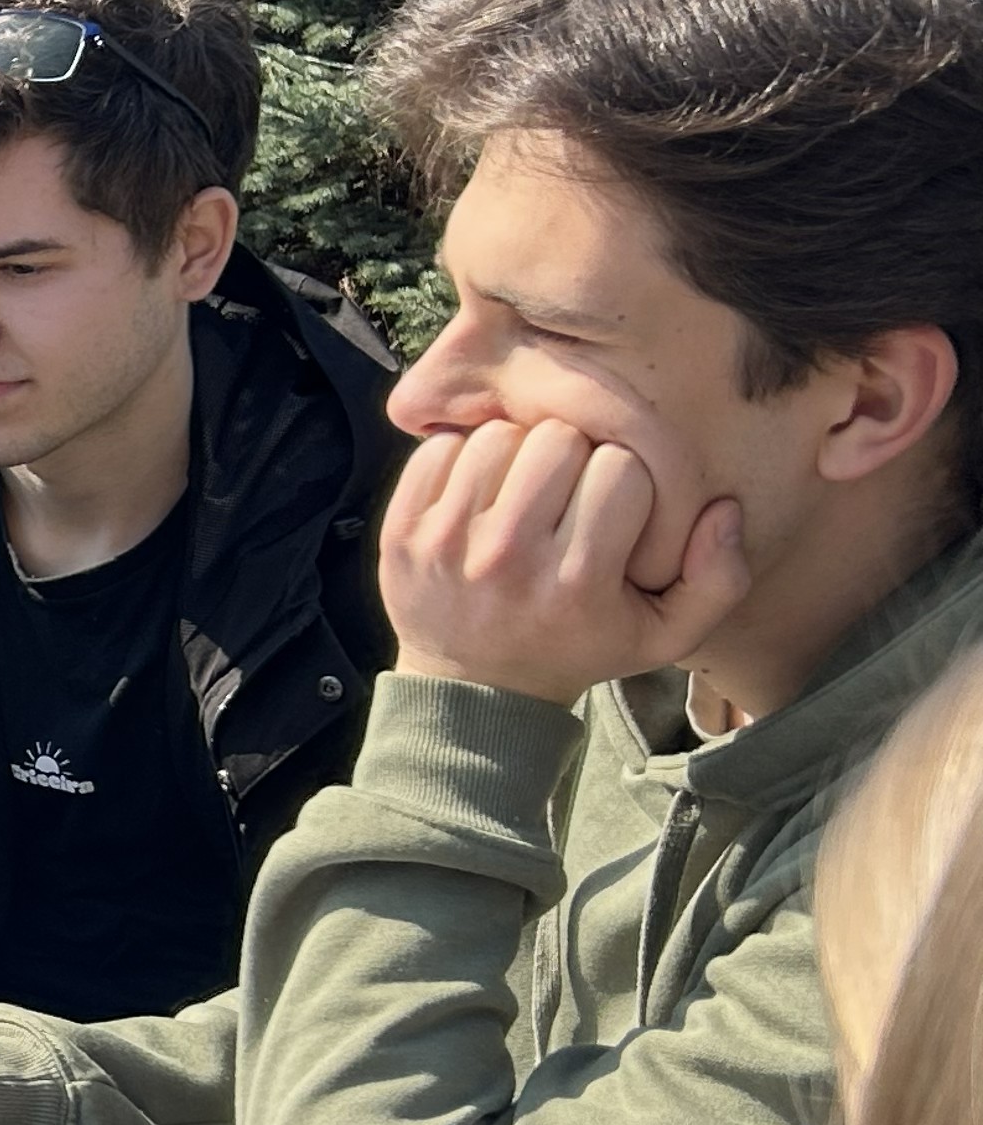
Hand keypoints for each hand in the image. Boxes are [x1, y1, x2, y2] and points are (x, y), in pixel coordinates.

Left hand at [382, 419, 747, 708]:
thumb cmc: (578, 647)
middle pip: (559, 440)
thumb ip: (717, 580)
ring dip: (519, 451)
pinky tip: (480, 492)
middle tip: (569, 490)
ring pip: (500, 435)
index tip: (614, 506)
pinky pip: (438, 448)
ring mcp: (447, 543)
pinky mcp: (400, 531)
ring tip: (525, 489)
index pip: (622, 468)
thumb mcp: (662, 636)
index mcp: (577, 581)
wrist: (474, 689)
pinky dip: (462, 457)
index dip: (626, 478)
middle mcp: (509, 559)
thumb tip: (724, 508)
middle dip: (574, 456)